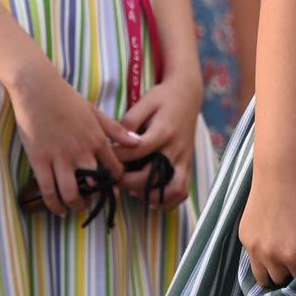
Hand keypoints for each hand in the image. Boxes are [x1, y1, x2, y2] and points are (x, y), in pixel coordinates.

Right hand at [6, 60, 138, 215]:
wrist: (37, 89)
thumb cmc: (67, 98)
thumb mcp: (95, 111)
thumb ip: (116, 129)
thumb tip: (137, 142)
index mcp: (97, 140)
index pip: (114, 170)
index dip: (115, 184)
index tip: (112, 190)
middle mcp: (81, 152)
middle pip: (94, 186)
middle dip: (96, 199)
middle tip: (93, 203)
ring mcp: (59, 158)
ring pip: (71, 193)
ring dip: (75, 205)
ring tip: (75, 208)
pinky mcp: (40, 161)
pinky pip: (48, 190)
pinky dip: (54, 205)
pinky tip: (57, 210)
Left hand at [118, 70, 202, 209]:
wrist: (188, 95)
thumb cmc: (163, 98)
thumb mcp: (145, 101)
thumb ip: (130, 121)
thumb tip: (118, 142)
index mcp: (164, 131)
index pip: (137, 151)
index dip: (118, 156)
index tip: (107, 155)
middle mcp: (176, 148)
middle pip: (152, 176)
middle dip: (128, 181)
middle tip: (114, 177)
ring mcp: (184, 159)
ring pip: (172, 190)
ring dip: (151, 195)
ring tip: (133, 190)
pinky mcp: (187, 165)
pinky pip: (182, 191)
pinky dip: (168, 200)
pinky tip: (150, 196)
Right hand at [239, 163, 295, 289]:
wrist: (280, 173)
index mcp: (293, 254)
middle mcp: (270, 255)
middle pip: (280, 281)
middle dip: (289, 275)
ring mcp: (254, 247)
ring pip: (262, 276)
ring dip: (272, 272)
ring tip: (281, 263)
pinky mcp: (244, 237)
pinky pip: (252, 258)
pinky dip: (261, 256)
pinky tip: (271, 243)